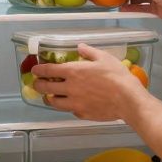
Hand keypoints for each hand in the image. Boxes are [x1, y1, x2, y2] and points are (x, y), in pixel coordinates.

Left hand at [32, 44, 147, 121]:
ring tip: (50, 96)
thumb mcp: (104, 58)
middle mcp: (69, 88)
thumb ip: (89, 52)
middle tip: (38, 83)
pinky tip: (71, 104)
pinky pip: (69, 110)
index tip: (34, 70)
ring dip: (49, 98)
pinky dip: (67, 106)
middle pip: (45, 88)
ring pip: (53, 102)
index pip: (48, 70)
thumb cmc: (117, 76)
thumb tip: (79, 47)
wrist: (127, 99)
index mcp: (73, 72)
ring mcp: (74, 103)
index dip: (38, 70)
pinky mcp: (81, 114)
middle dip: (38, 85)